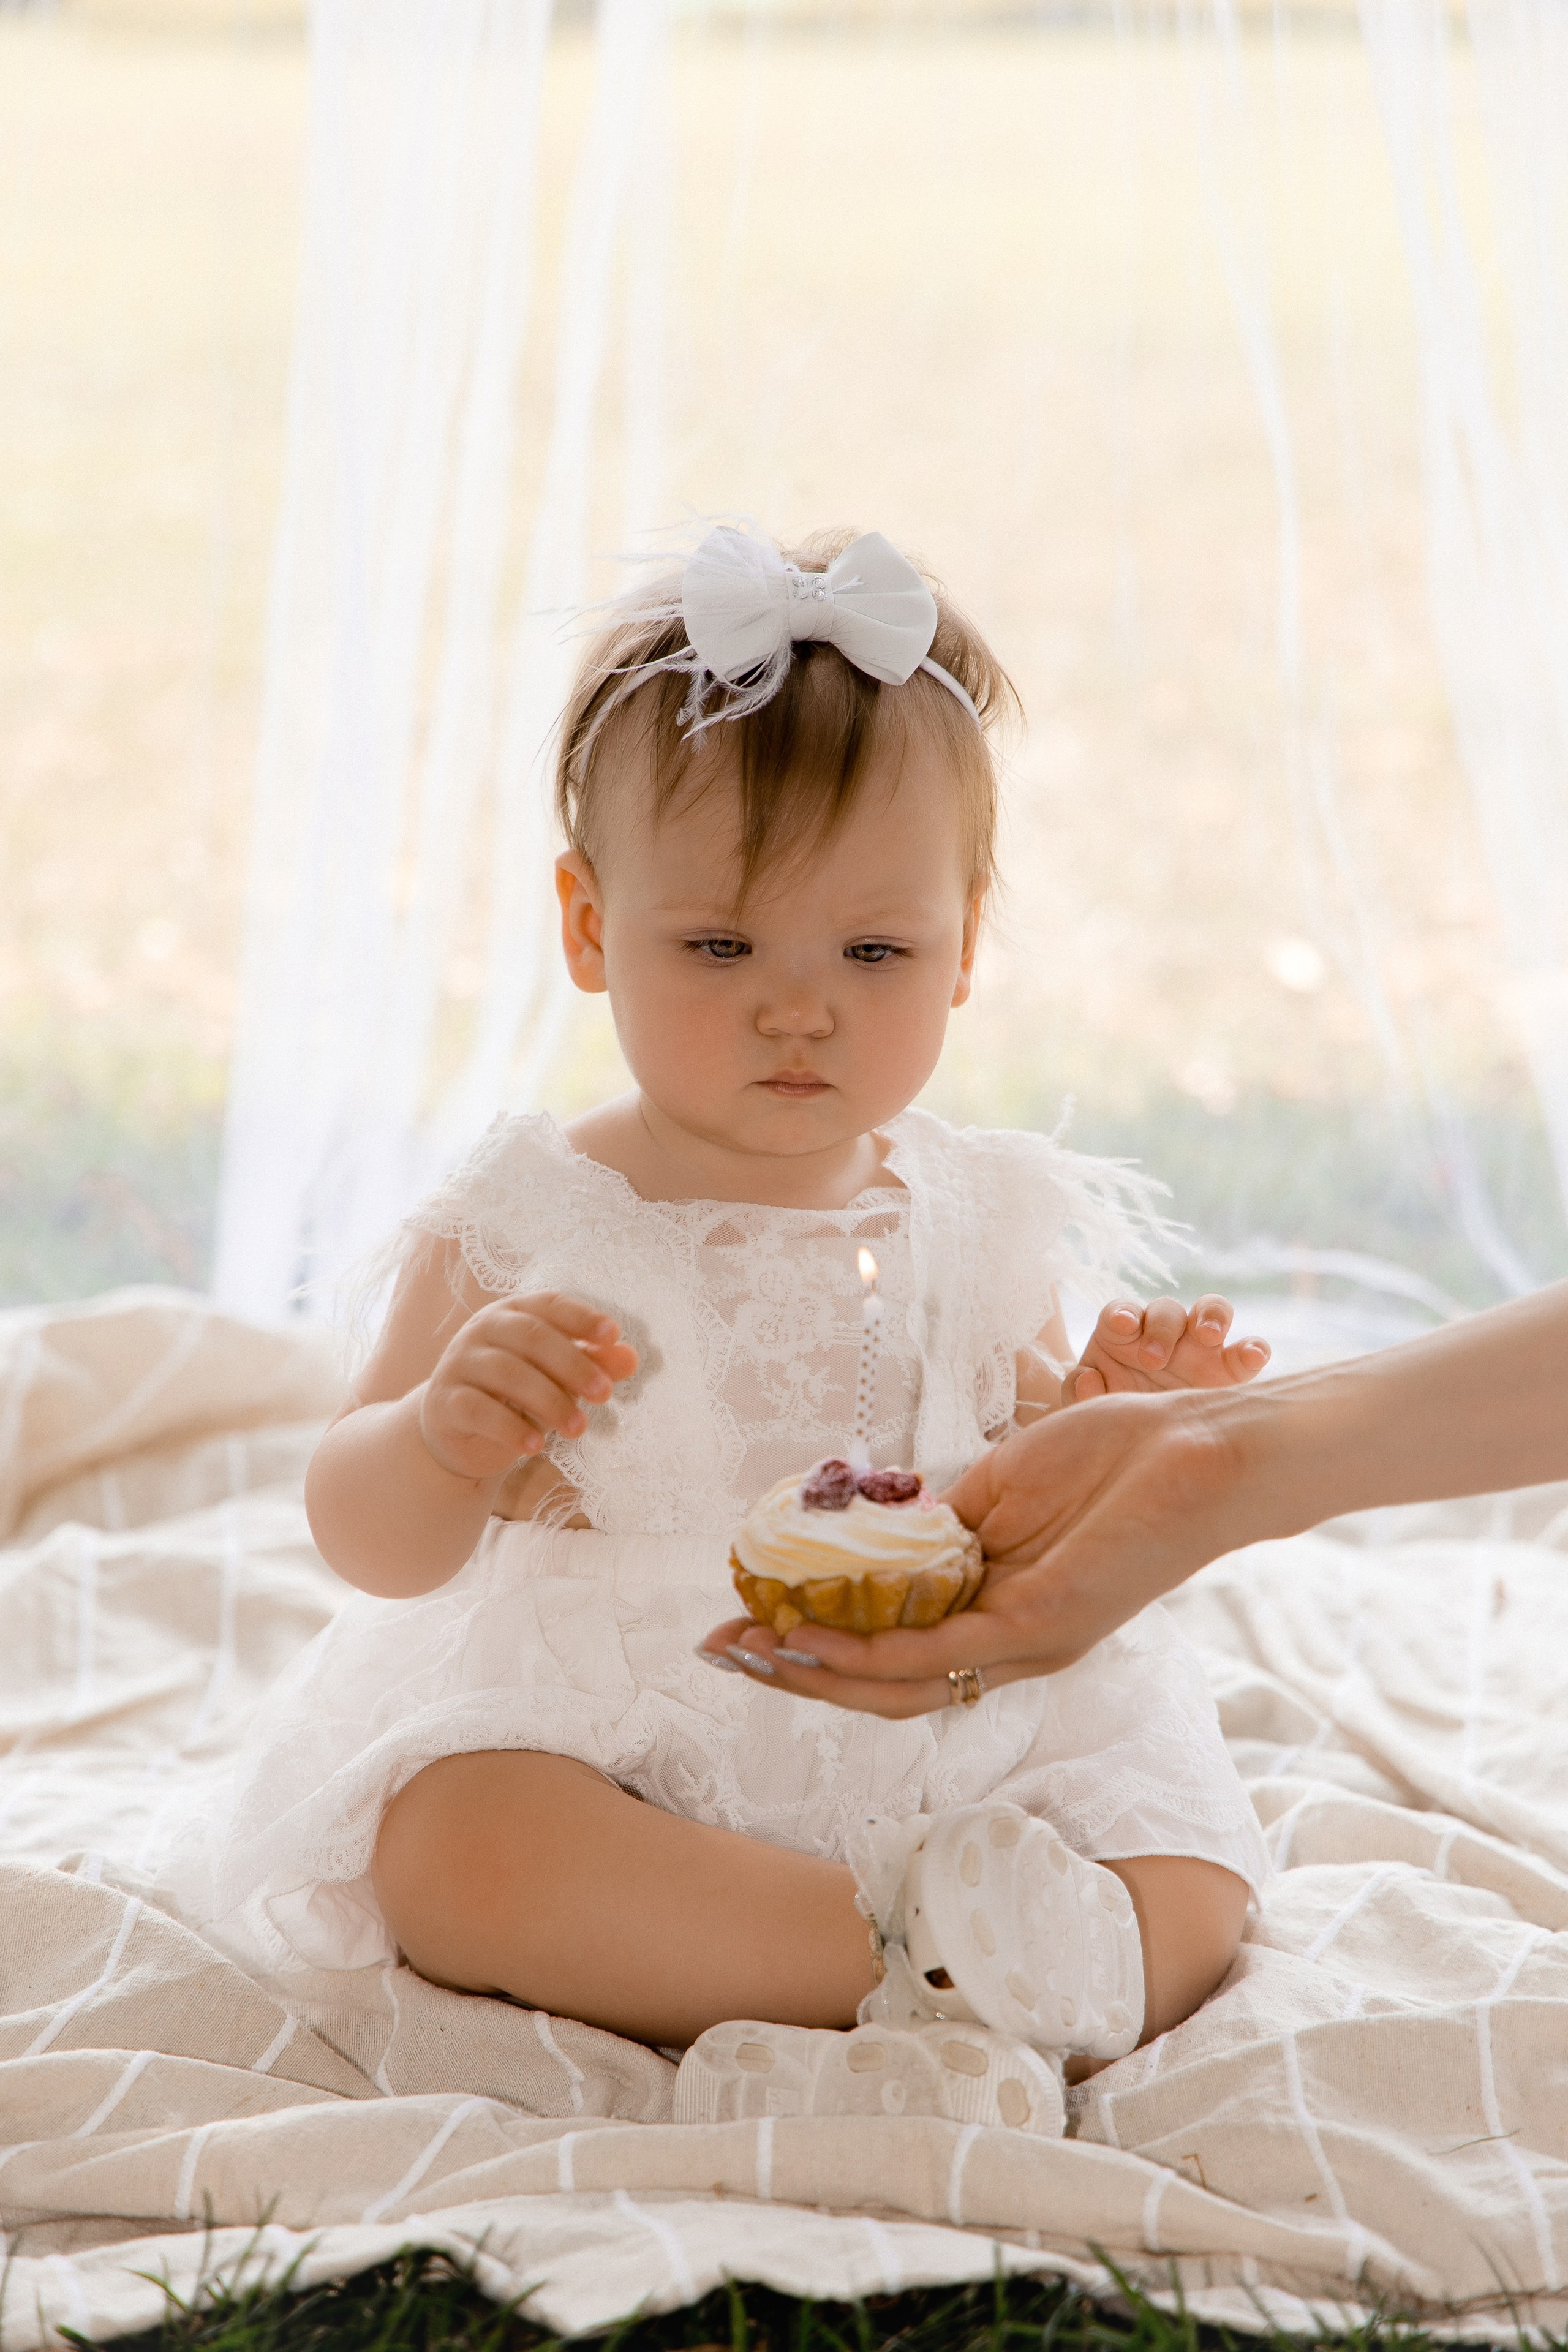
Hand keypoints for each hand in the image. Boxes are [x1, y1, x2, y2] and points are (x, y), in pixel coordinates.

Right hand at [418, 1292, 637, 1482]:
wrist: (458, 1432)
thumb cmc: (516, 1394)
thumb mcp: (556, 1377)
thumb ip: (591, 1363)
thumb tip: (630, 1359)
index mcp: (514, 1313)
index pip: (549, 1304)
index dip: (581, 1317)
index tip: (614, 1335)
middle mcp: (482, 1329)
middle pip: (531, 1336)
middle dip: (573, 1364)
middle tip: (605, 1394)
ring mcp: (459, 1363)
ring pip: (506, 1372)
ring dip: (549, 1400)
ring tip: (579, 1428)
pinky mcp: (444, 1401)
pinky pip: (478, 1409)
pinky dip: (510, 1427)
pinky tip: (536, 1446)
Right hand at [699, 1389, 1245, 1717]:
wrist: (1200, 1447)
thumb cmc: (1113, 1457)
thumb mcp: (1002, 1488)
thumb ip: (941, 1524)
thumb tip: (876, 1532)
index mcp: (997, 1612)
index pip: (889, 1651)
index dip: (813, 1647)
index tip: (744, 1622)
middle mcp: (1007, 1645)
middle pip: (882, 1687)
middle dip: (794, 1674)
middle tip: (722, 1651)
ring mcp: (1025, 1641)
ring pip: (902, 1683)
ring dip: (818, 1672)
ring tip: (753, 1649)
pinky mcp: (1043, 1624)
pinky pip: (942, 1652)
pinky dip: (872, 1652)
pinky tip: (817, 1637)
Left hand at [1062, 1293, 1267, 1403]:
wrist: (1150, 1449)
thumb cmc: (1115, 1418)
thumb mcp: (1090, 1411)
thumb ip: (1079, 1394)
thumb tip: (1088, 1380)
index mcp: (1122, 1337)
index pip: (1120, 1313)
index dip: (1121, 1315)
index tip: (1122, 1326)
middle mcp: (1162, 1335)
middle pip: (1165, 1311)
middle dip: (1160, 1327)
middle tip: (1153, 1359)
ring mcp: (1200, 1348)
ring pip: (1210, 1311)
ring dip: (1210, 1317)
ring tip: (1208, 1335)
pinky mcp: (1231, 1369)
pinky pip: (1248, 1350)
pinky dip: (1254, 1347)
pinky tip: (1254, 1356)